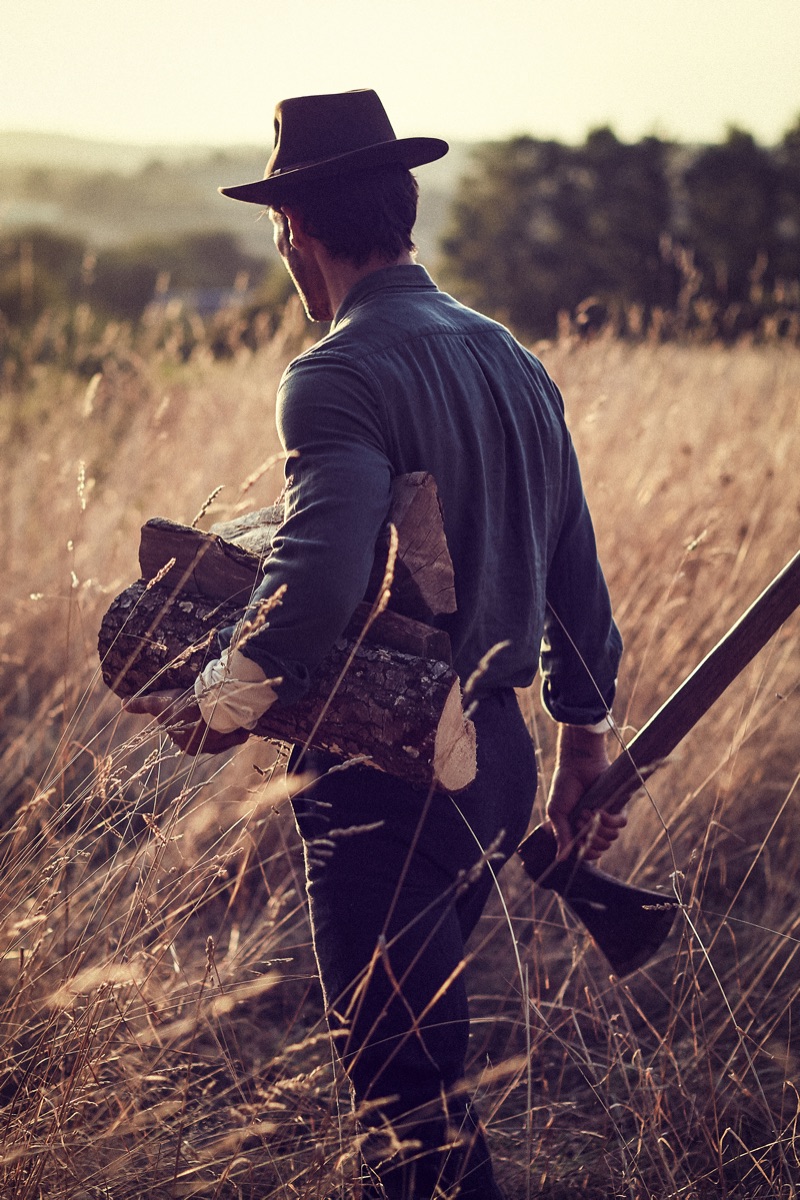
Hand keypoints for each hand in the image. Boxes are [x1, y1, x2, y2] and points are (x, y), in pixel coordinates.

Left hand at [123, 689, 249, 756]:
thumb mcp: (158, 703)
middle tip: (205, 705)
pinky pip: (237, 734)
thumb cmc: (183, 707)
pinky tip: (236, 720)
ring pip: (221, 733)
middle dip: (204, 722)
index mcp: (185, 746)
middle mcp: (202, 748)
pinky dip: (238, 728)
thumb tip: (123, 703)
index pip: (184, 731)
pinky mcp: (236, 736)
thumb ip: (141, 704)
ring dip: (222, 725)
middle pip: (203, 733)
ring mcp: (221, 743)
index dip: (186, 717)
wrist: (211, 707)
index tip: (190, 705)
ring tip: (222, 709)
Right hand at [546, 726, 626, 862]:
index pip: (587, 853)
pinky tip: (599, 810)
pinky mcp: (618, 807)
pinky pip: (621, 823)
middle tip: (579, 818)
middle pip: (601, 848)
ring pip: (611, 838)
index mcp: (577, 830)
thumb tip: (560, 859)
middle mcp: (593, 826)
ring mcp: (606, 818)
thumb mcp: (556, 812)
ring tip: (587, 811)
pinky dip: (610, 820)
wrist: (577, 764)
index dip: (585, 853)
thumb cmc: (564, 786)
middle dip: (589, 836)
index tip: (579, 843)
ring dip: (598, 827)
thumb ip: (561, 835)